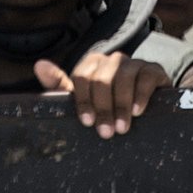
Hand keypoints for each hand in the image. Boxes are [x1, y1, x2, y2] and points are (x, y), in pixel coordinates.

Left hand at [34, 52, 170, 138]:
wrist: (143, 112)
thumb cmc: (106, 108)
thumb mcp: (82, 101)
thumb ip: (59, 87)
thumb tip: (39, 64)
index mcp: (92, 65)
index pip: (82, 76)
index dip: (83, 100)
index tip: (87, 122)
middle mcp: (113, 60)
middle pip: (102, 78)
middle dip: (103, 107)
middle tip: (106, 133)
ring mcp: (135, 63)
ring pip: (124, 76)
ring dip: (121, 105)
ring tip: (122, 128)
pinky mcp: (154, 70)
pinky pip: (146, 76)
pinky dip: (141, 95)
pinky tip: (138, 112)